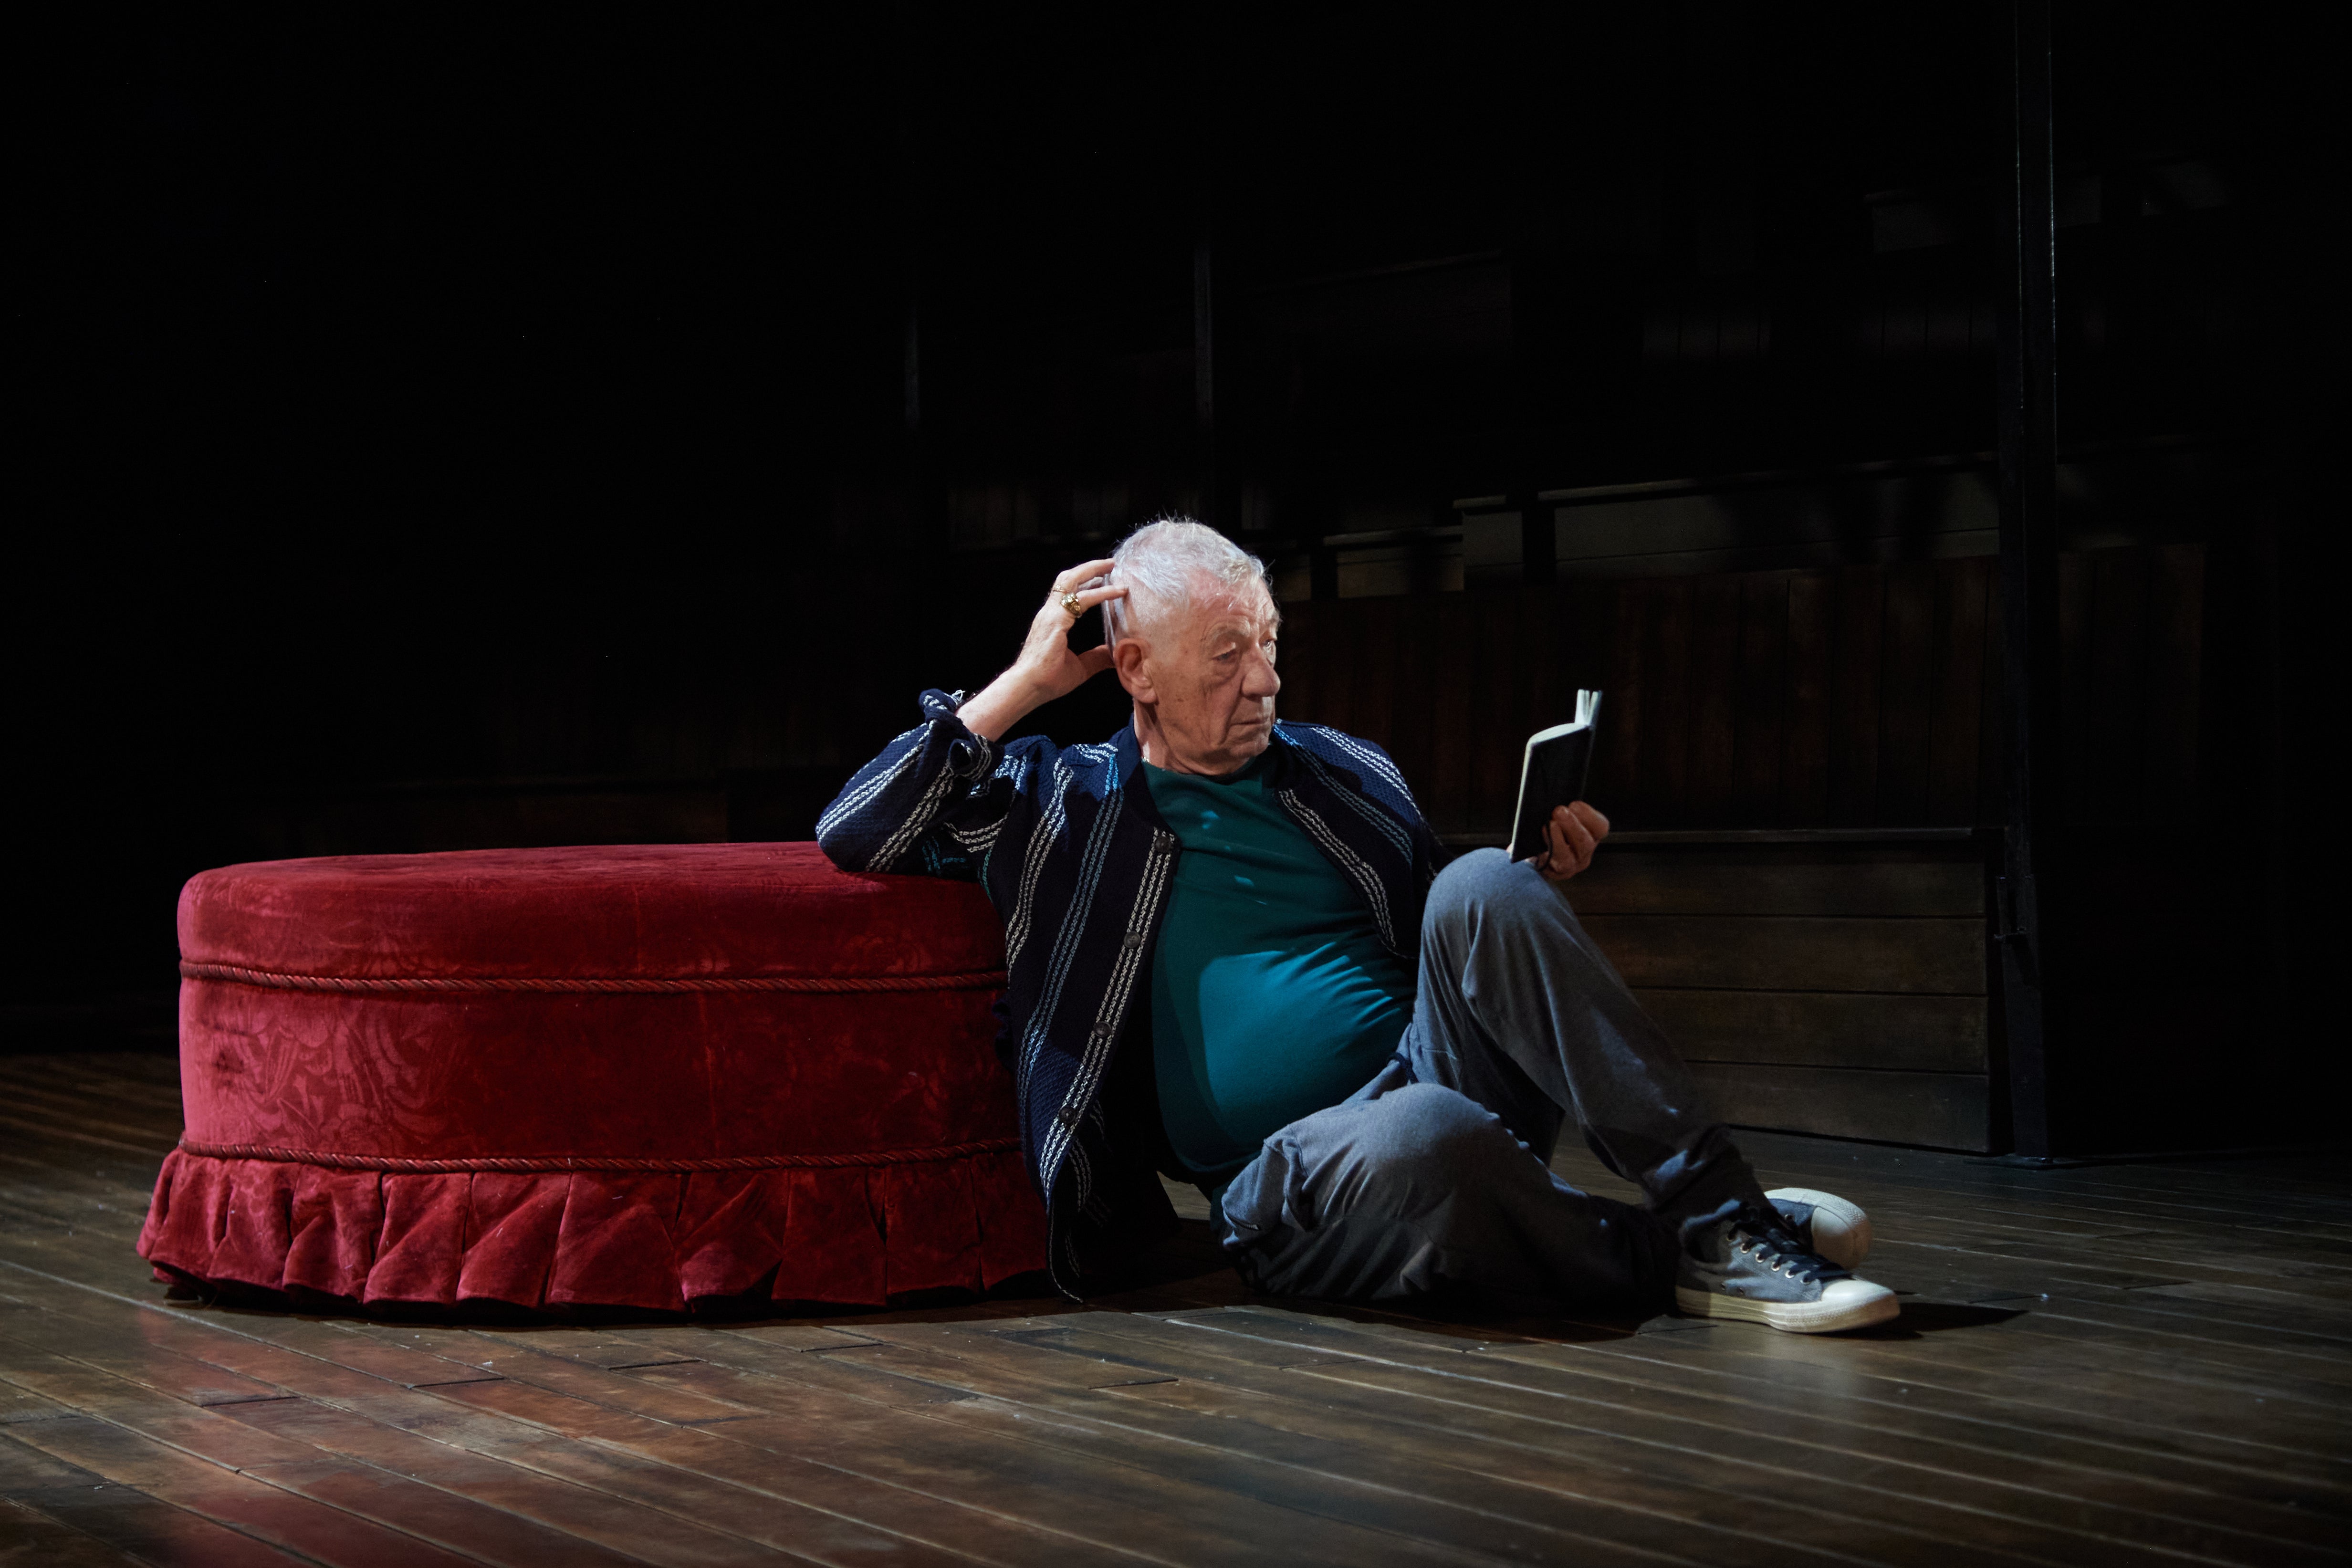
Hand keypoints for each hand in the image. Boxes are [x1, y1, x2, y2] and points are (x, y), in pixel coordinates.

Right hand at [957, 560, 1129, 740]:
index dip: (1086, 583)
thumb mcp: (1080, 667)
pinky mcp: (1056, 620)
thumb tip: (1114, 654)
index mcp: (1052, 620)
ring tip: (1112, 566)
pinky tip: (1117, 592)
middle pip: (1068, 578)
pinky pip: (1082, 599)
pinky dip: (1101, 593)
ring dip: (1093, 570)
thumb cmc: (1048, 680)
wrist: (1028, 688)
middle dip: (1090, 568)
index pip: (1068, 592)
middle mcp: (1049, 613)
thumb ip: (1096, 657)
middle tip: (1111, 564)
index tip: (1104, 579)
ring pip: (1071, 580)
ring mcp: (1051, 614)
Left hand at [1535, 801, 1608, 882]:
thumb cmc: (1555, 830)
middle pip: (1585, 843)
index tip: (1574, 805)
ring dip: (1558, 840)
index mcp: (1591, 834)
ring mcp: (1572, 865)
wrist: (1540, 851)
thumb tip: (1558, 802)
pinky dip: (1546, 856)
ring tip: (1549, 826)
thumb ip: (1565, 811)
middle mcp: (1585, 851)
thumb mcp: (1563, 817)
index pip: (1600, 827)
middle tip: (1559, 811)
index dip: (1589, 816)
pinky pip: (1551, 867)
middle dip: (1572, 826)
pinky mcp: (1556, 873)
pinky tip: (1542, 849)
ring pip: (1568, 857)